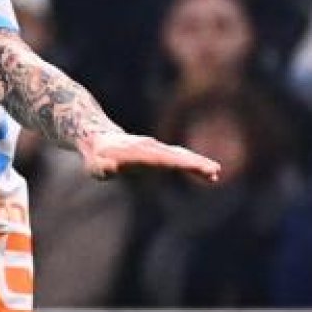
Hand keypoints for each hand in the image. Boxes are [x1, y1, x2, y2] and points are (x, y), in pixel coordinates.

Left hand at [81, 129, 221, 183]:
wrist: (99, 138)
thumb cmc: (97, 156)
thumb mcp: (96, 164)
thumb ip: (103, 167)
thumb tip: (110, 168)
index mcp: (139, 152)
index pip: (162, 159)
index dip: (178, 163)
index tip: (194, 167)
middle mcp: (152, 147)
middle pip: (177, 156)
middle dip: (195, 163)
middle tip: (214, 171)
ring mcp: (157, 148)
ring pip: (181, 155)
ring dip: (198, 164)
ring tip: (215, 173)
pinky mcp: (159, 152)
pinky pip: (179, 157)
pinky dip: (193, 163)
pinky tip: (209, 173)